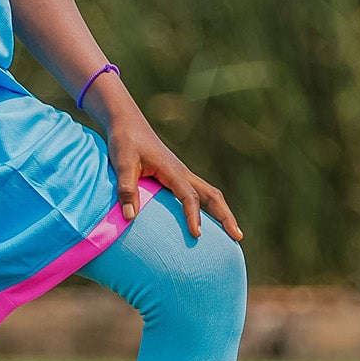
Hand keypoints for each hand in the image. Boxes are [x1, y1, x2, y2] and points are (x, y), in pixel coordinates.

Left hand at [91, 82, 241, 241]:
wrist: (128, 123)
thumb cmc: (125, 142)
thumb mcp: (122, 163)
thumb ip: (126, 189)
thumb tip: (129, 217)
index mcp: (173, 170)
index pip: (190, 196)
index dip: (193, 215)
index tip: (197, 234)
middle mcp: (182, 173)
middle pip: (212, 195)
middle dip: (226, 216)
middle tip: (238, 237)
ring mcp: (182, 175)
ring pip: (209, 194)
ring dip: (222, 213)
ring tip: (233, 235)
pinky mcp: (176, 177)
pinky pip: (198, 194)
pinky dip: (209, 208)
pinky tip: (208, 222)